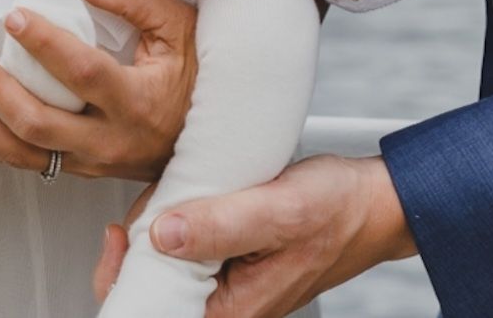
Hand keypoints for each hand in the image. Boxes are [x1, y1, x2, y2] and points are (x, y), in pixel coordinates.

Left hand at [0, 0, 196, 180]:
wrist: (213, 136)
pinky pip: (28, 166)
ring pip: (25, 155)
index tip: (14, 16)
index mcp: (138, 101)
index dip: (45, 44)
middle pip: (40, 124)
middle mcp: (111, 141)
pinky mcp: (81, 170)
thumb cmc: (198, 73)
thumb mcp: (179, 26)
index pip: (82, 73)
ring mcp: (93, 163)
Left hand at [94, 155, 417, 315]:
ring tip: (181, 187)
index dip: (122, 277)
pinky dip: (184, 213)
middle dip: (143, 239)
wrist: (372, 201)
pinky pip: (190, 243)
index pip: (154, 314)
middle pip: (154, 285)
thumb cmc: (337, 211)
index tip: (120, 234)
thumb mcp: (278, 210)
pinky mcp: (231, 257)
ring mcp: (228, 281)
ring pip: (169, 260)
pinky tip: (195, 189)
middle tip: (158, 198)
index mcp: (233, 310)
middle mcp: (227, 304)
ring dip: (163, 222)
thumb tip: (162, 235)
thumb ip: (220, 226)